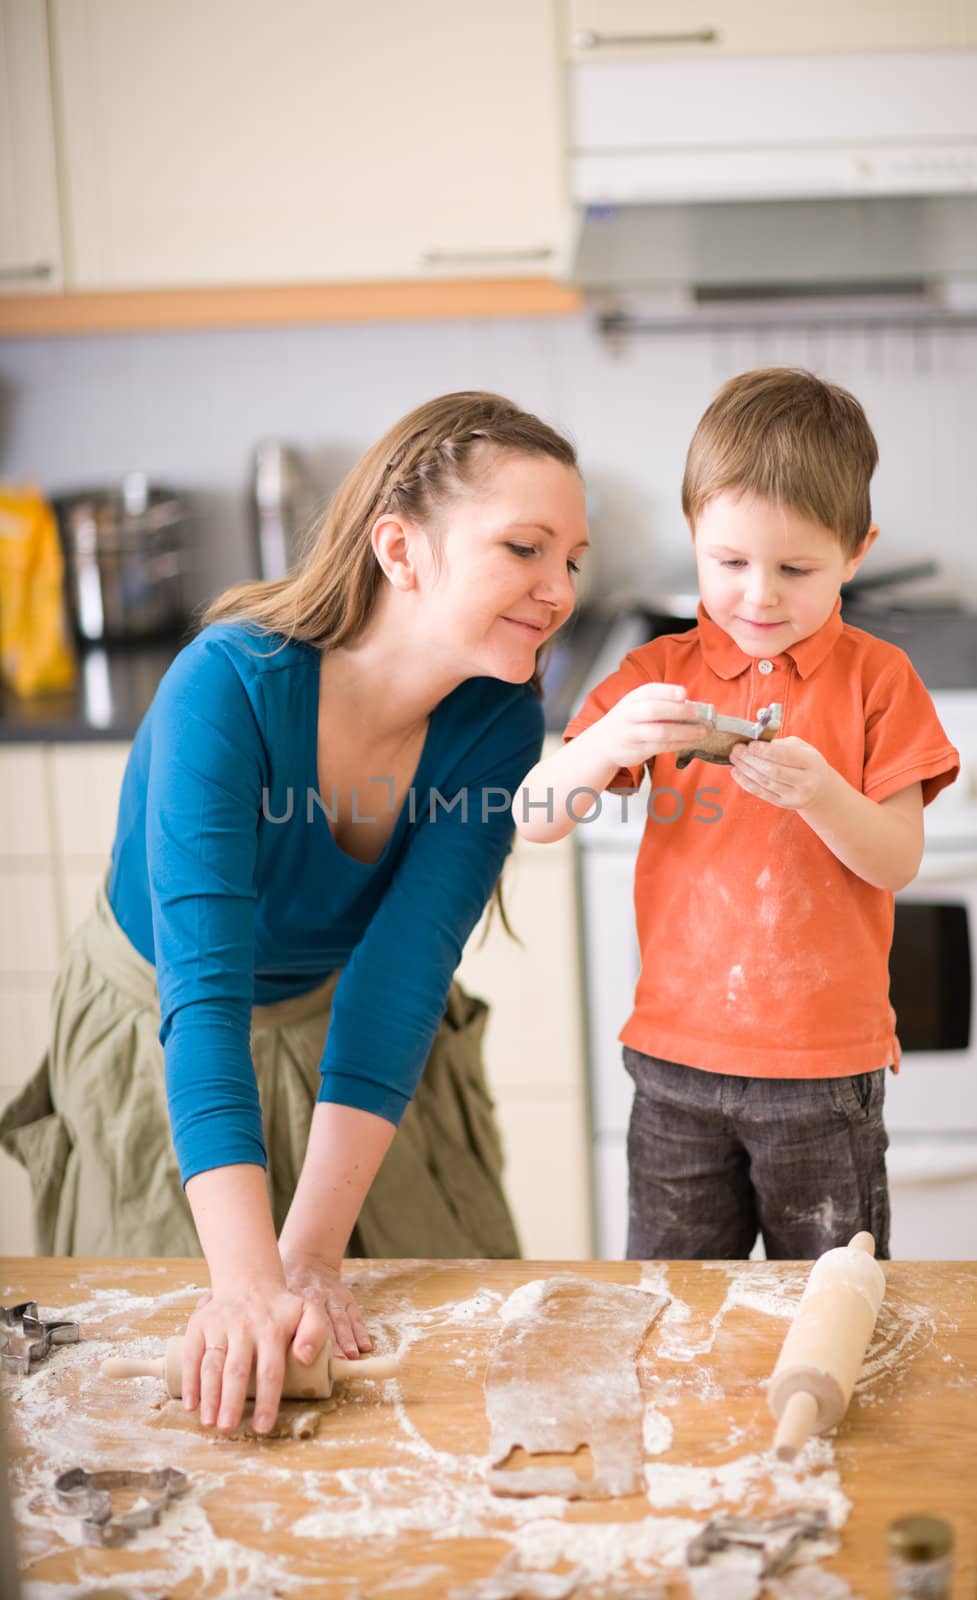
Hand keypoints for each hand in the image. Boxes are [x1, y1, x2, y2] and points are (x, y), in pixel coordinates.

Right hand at [181, 1277, 326, 1434]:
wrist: (249, 1280)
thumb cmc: (280, 1309)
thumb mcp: (308, 1312)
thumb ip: (316, 1332)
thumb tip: (305, 1358)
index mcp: (272, 1330)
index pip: (270, 1370)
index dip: (266, 1400)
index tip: (262, 1426)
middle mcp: (244, 1328)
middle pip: (237, 1370)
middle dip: (231, 1401)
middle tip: (228, 1428)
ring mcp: (219, 1326)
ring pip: (212, 1364)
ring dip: (209, 1395)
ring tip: (209, 1422)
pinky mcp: (199, 1326)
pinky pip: (191, 1355)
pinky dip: (189, 1380)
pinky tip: (190, 1403)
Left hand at [279, 1247, 371, 1360]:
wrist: (308, 1260)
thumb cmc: (287, 1282)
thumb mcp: (276, 1292)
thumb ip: (274, 1315)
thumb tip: (266, 1346)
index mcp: (297, 1296)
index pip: (302, 1317)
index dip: (307, 1336)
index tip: (309, 1356)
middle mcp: (318, 1296)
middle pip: (325, 1320)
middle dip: (333, 1341)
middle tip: (337, 1361)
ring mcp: (334, 1297)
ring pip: (342, 1318)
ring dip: (348, 1338)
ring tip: (352, 1355)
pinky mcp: (346, 1298)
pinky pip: (355, 1315)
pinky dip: (361, 1330)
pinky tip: (365, 1345)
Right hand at [593, 683, 704, 770]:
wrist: (603, 742)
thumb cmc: (628, 720)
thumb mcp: (637, 704)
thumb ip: (660, 702)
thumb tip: (691, 705)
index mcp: (633, 698)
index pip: (649, 691)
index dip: (667, 692)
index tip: (684, 693)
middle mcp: (630, 714)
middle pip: (654, 710)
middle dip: (678, 711)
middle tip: (697, 712)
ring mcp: (632, 733)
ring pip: (660, 732)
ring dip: (684, 732)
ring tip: (701, 731)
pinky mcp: (637, 750)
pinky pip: (661, 747)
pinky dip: (679, 744)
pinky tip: (690, 741)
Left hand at [729, 735, 832, 809]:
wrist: (820, 788)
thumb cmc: (806, 762)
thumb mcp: (800, 747)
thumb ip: (779, 741)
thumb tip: (755, 731)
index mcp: (812, 762)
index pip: (786, 756)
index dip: (766, 750)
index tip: (750, 744)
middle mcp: (806, 781)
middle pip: (773, 771)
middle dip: (751, 759)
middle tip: (737, 749)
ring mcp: (795, 795)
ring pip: (765, 782)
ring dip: (746, 769)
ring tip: (735, 758)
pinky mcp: (784, 804)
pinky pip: (761, 793)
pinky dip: (745, 782)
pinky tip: (736, 772)